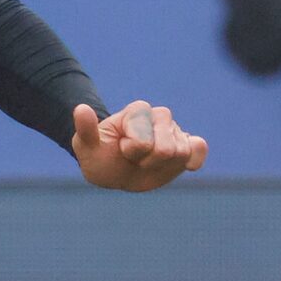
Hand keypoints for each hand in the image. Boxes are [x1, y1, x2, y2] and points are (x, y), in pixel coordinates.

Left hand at [72, 100, 207, 191]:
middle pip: (166, 149)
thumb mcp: (87, 147)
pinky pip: (199, 149)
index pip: (143, 140)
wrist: (114, 172)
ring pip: (181, 154)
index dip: (131, 151)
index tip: (122, 149)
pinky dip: (193, 160)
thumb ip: (86, 129)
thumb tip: (80, 108)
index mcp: (138, 111)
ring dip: (161, 167)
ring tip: (147, 161)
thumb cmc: (100, 157)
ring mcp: (175, 131)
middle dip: (147, 161)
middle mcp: (160, 116)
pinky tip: (182, 166)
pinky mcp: (187, 146)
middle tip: (135, 158)